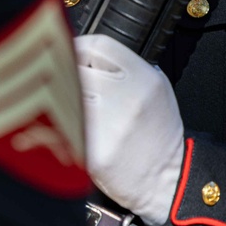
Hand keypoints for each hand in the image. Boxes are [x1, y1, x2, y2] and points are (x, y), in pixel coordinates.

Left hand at [75, 34, 184, 225]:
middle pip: (76, 68)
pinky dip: (58, 124)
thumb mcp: (156, 90)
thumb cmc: (158, 135)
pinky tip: (65, 127)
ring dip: (58, 98)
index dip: (78, 46)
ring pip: (64, 96)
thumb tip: (85, 53)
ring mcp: (109, 126)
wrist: (167, 179)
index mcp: (144, 79)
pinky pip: (62, 127)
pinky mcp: (93, 152)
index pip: (98, 46)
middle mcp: (126, 99)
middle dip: (64, 71)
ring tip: (64, 105)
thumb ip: (125, 68)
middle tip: (62, 79)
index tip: (69, 51)